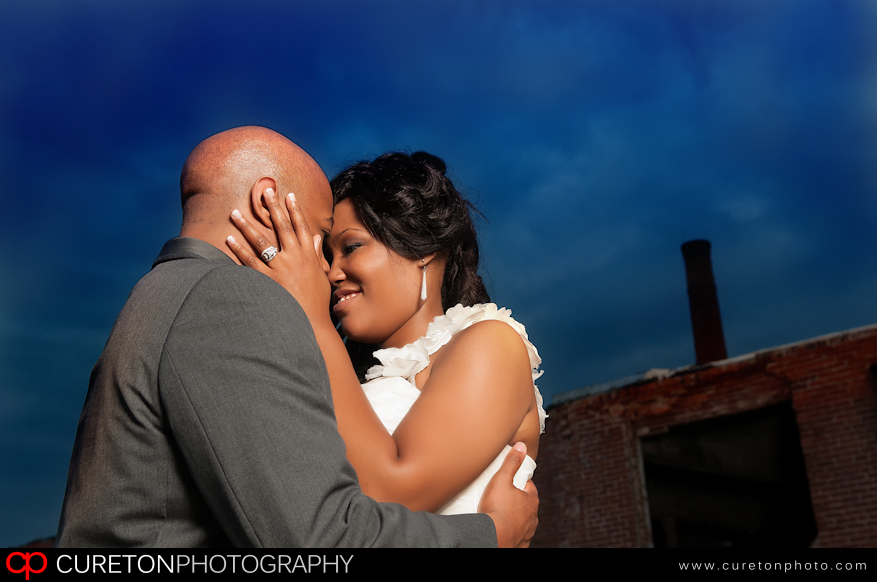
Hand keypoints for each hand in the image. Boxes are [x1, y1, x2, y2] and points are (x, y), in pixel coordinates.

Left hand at [227, 189, 330, 323]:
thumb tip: (317, 237)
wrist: (311, 325)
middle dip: (273, 207)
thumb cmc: (316, 302)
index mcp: (309, 256)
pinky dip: (239, 250)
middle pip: (282, 227)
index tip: (288, 195)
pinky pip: (250, 262)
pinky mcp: (267, 281)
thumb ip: (317, 254)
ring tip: (235, 212)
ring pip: (261, 241)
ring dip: (247, 225)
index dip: (295, 210)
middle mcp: (295, 258)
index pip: (301, 227)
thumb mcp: (321, 276)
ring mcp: (280, 269)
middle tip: (264, 191)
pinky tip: (230, 239)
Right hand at [478, 442, 538, 547]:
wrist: (491, 537)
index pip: (528, 487)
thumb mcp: (502, 479)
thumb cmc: (497, 509)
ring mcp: (527, 532)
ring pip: (521, 521)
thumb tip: (521, 446)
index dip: (518, 483)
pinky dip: (510, 532)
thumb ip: (511, 462)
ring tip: (498, 514)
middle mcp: (533, 518)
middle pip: (525, 504)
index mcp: (531, 500)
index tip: (508, 482)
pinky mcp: (519, 544)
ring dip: (513, 518)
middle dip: (515, 501)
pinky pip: (516, 536)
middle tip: (500, 498)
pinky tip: (500, 529)